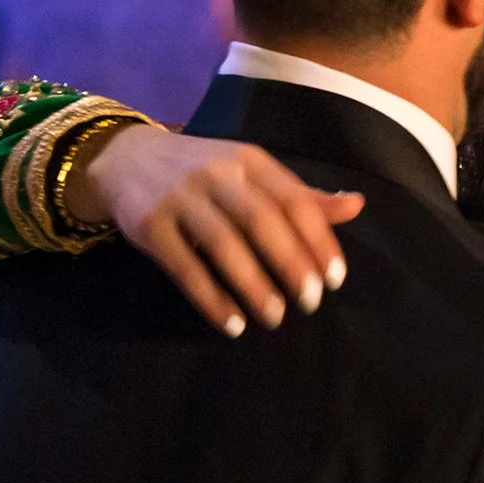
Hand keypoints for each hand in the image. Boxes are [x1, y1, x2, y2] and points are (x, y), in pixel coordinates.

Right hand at [84, 127, 363, 336]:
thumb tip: (357, 205)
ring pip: (223, 244)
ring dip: (253, 285)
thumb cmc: (204, 173)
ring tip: (274, 317)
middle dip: (291, 265)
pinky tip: (232, 323)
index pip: (293, 200)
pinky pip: (184, 267)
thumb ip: (300, 195)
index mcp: (249, 160)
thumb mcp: (251, 173)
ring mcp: (180, 198)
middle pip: (261, 221)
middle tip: (311, 303)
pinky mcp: (150, 225)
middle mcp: (216, 173)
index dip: (318, 240)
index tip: (335, 279)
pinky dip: (210, 298)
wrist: (126, 158)